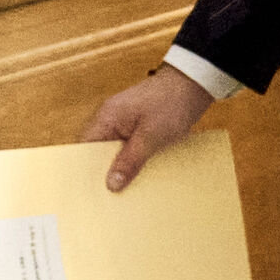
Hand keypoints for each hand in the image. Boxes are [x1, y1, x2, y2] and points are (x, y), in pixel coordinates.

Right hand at [85, 65, 211, 190]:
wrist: (194, 83)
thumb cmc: (172, 102)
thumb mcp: (150, 137)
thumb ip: (129, 161)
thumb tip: (111, 184)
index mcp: (107, 118)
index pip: (85, 148)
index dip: (87, 169)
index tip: (92, 191)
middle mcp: (111, 120)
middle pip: (99, 153)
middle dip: (106, 173)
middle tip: (113, 196)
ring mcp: (124, 123)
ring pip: (115, 152)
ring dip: (122, 168)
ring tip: (128, 189)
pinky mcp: (138, 127)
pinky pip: (129, 149)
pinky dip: (134, 161)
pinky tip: (142, 174)